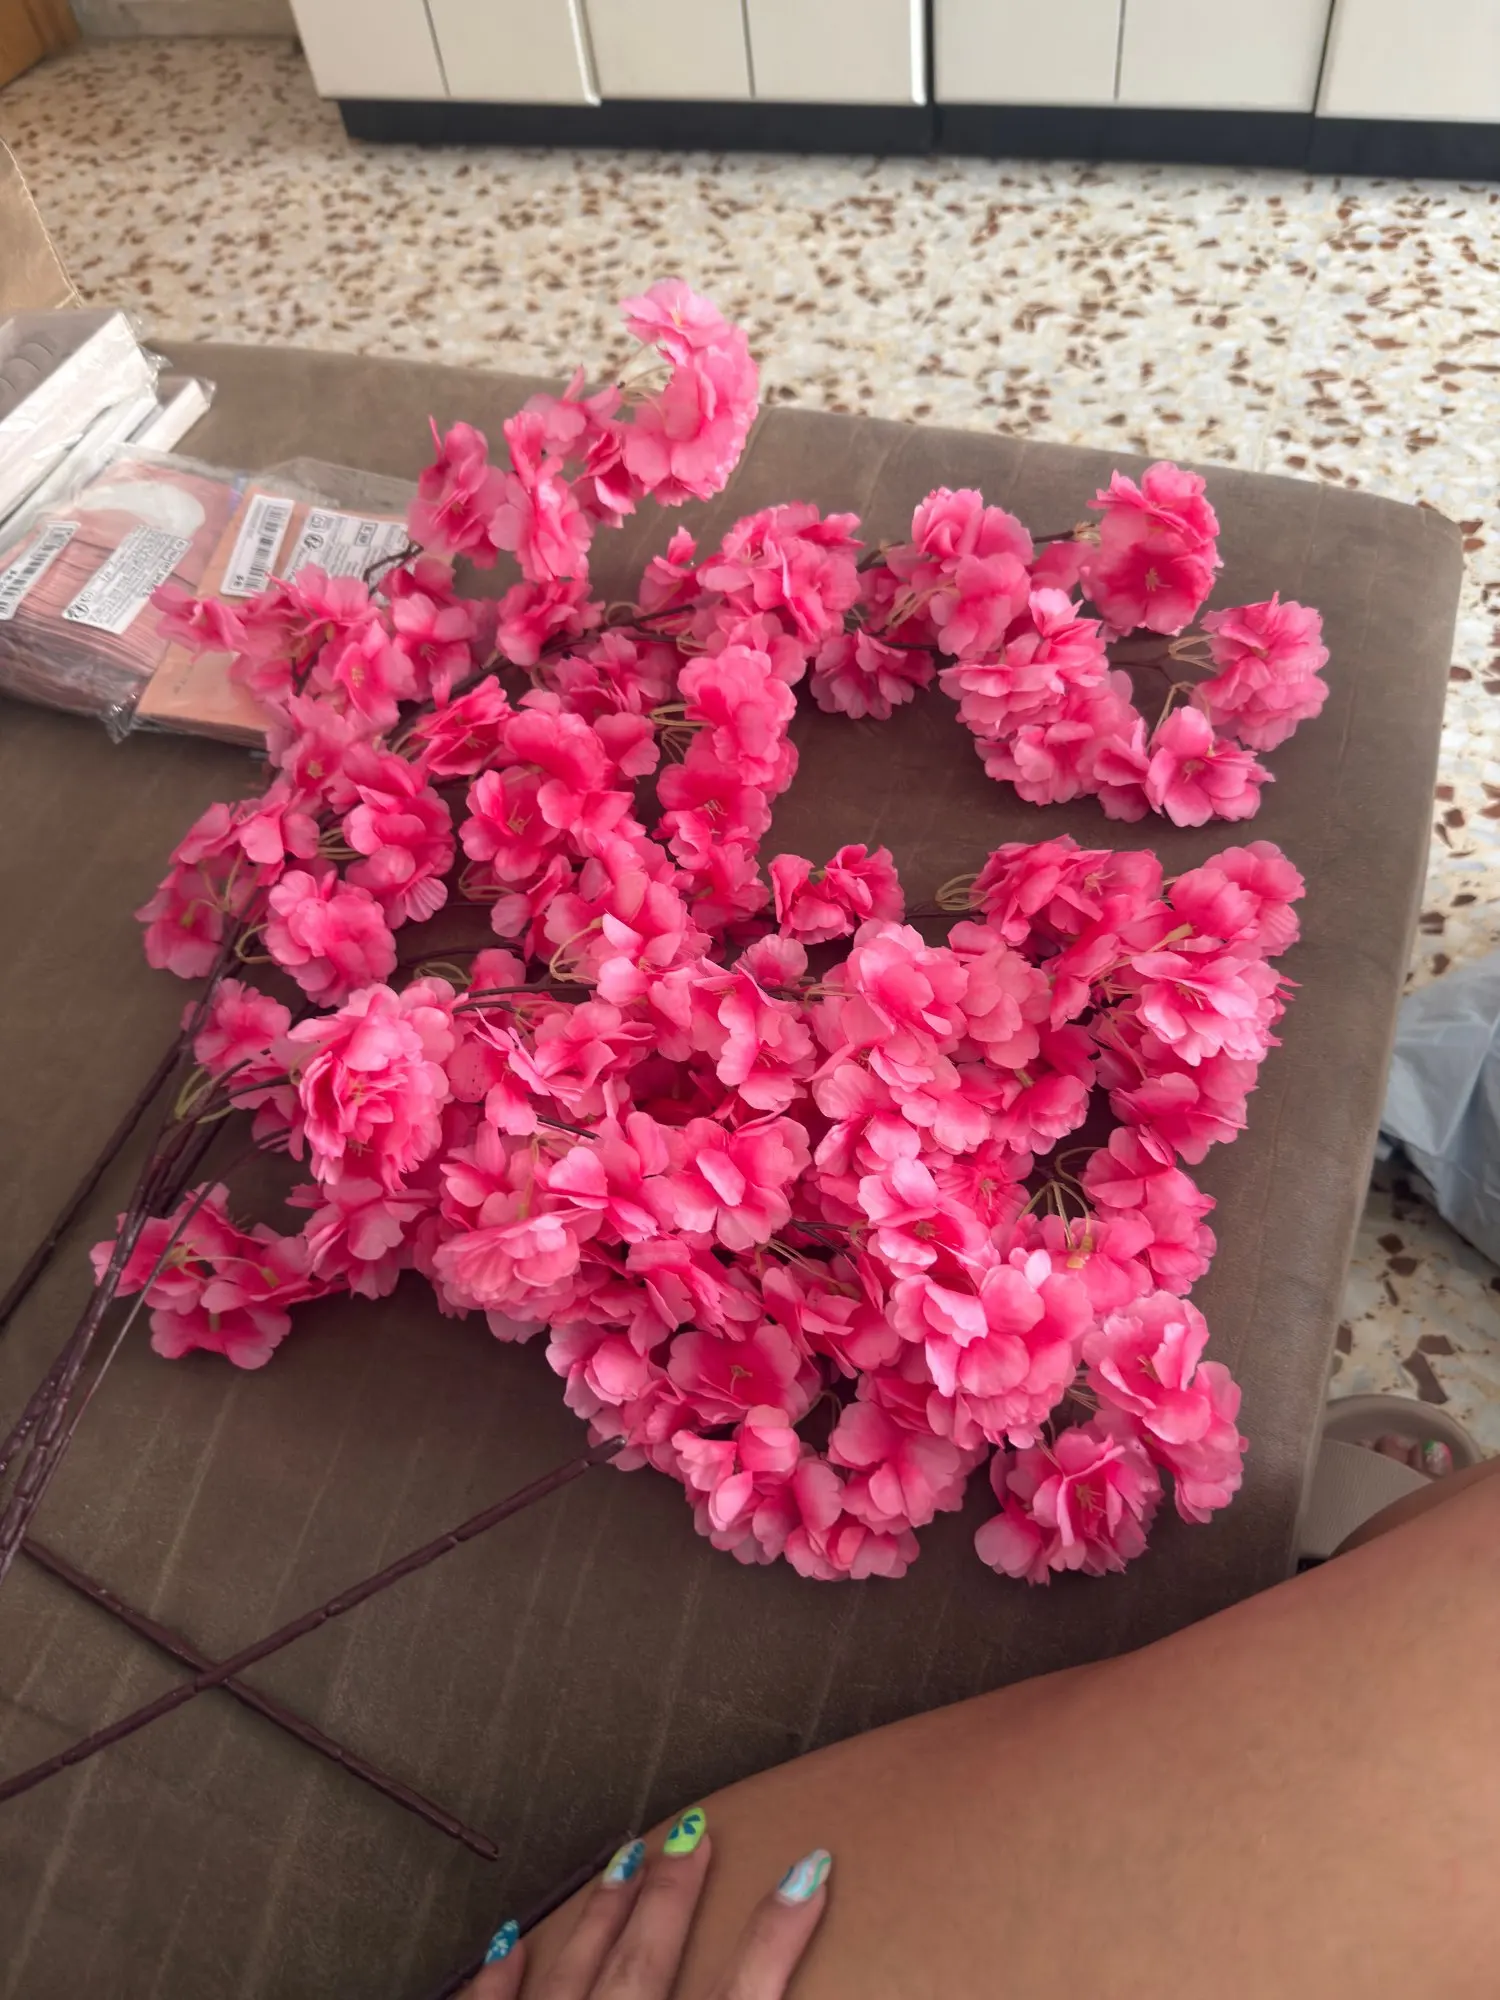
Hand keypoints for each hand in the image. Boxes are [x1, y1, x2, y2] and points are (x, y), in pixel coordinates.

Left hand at [463, 1809, 830, 1999]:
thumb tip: (759, 1993)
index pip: (743, 1995)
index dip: (779, 1932)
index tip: (810, 1869)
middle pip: (649, 1963)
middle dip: (675, 1893)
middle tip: (694, 1832)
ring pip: (577, 1970)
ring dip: (604, 1914)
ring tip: (626, 1858)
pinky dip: (501, 1975)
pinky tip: (509, 1938)